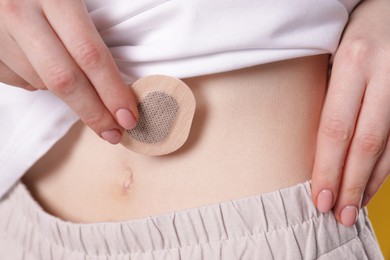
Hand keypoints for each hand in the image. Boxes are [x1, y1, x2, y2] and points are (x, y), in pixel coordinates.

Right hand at [0, 0, 137, 143]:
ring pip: (42, 83)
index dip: (112, 91)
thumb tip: (118, 82)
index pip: (91, 56)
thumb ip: (89, 30)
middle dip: (94, 112)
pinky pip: (20, 81)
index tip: (128, 116)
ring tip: (75, 79)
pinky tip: (42, 64)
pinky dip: (38, 82)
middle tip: (113, 132)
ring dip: (65, 91)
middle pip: (65, 80)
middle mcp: (21, 14)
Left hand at [312, 0, 389, 225]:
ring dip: (370, 182)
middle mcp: (383, 77)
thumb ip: (327, 91)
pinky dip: (386, 167)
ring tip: (352, 207)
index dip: (327, 167)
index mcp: (353, 62)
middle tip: (336, 215)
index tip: (318, 196)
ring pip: (389, 148)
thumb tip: (314, 142)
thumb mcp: (333, 50)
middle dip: (350, 184)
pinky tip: (371, 184)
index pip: (336, 128)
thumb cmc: (357, 30)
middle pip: (365, 144)